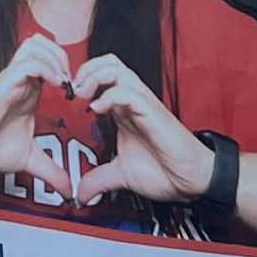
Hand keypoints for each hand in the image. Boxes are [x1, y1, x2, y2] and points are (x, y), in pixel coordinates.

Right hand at [0, 36, 70, 188]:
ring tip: (63, 82)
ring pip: (37, 45)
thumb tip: (68, 190)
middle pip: (45, 43)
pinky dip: (47, 69)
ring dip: (56, 59)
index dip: (69, 70)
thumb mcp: (29, 160)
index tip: (78, 96)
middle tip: (72, 84)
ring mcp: (13, 78)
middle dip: (64, 58)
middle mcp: (22, 80)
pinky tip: (54, 86)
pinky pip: (30, 62)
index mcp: (29, 91)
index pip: (50, 60)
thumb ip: (51, 171)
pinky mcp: (5, 82)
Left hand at [68, 55, 217, 205]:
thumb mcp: (122, 175)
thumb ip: (99, 180)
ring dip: (94, 76)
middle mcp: (133, 102)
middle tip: (72, 92)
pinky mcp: (153, 113)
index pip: (101, 77)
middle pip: (108, 63)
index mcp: (124, 112)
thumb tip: (82, 193)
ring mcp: (143, 105)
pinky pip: (129, 92)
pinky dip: (109, 96)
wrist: (192, 181)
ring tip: (82, 96)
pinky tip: (97, 111)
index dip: (80, 80)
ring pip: (117, 69)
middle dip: (84, 70)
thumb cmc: (165, 171)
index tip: (65, 99)